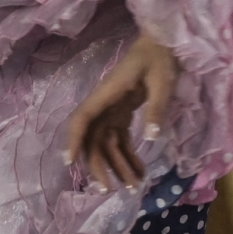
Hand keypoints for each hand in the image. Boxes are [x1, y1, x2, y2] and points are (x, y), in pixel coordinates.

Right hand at [65, 35, 178, 191]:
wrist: (163, 42)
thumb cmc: (160, 57)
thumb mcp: (162, 81)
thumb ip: (156, 108)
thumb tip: (150, 138)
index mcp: (107, 93)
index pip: (83, 119)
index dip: (73, 140)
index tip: (69, 163)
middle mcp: (104, 104)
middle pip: (93, 139)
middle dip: (98, 166)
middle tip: (109, 191)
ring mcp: (112, 109)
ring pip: (106, 144)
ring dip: (117, 166)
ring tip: (134, 188)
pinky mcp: (122, 113)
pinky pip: (120, 139)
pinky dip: (128, 156)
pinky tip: (140, 173)